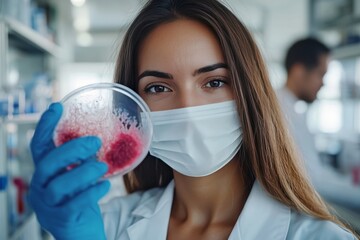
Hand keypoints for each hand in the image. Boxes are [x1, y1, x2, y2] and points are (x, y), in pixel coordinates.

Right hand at [28, 103, 109, 239]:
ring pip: (58, 185)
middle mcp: (40, 187)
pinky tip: (105, 185)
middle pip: (47, 163)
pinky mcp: (61, 219)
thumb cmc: (80, 202)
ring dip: (82, 172)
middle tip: (95, 141)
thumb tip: (96, 142)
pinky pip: (74, 204)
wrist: (80, 235)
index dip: (45, 126)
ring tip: (102, 166)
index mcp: (45, 173)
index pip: (39, 146)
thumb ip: (81, 163)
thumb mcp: (78, 179)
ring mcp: (48, 205)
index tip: (57, 107)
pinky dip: (91, 192)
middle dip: (71, 149)